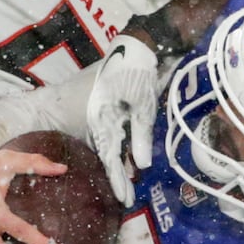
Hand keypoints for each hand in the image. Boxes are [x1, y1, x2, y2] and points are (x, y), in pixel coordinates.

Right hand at [85, 35, 158, 204]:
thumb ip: (141, 134)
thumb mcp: (141, 105)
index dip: (117, 180)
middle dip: (118, 175)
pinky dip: (120, 144)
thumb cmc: (135, 73)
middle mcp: (101, 121)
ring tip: (128, 180)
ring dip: (119, 160)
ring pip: (111, 143)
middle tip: (125, 197)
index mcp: (104, 122)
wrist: (132, 44)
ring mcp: (104, 114)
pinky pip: (112, 131)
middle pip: (108, 154)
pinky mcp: (110, 107)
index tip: (124, 200)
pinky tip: (127, 153)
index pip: (110, 159)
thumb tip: (142, 165)